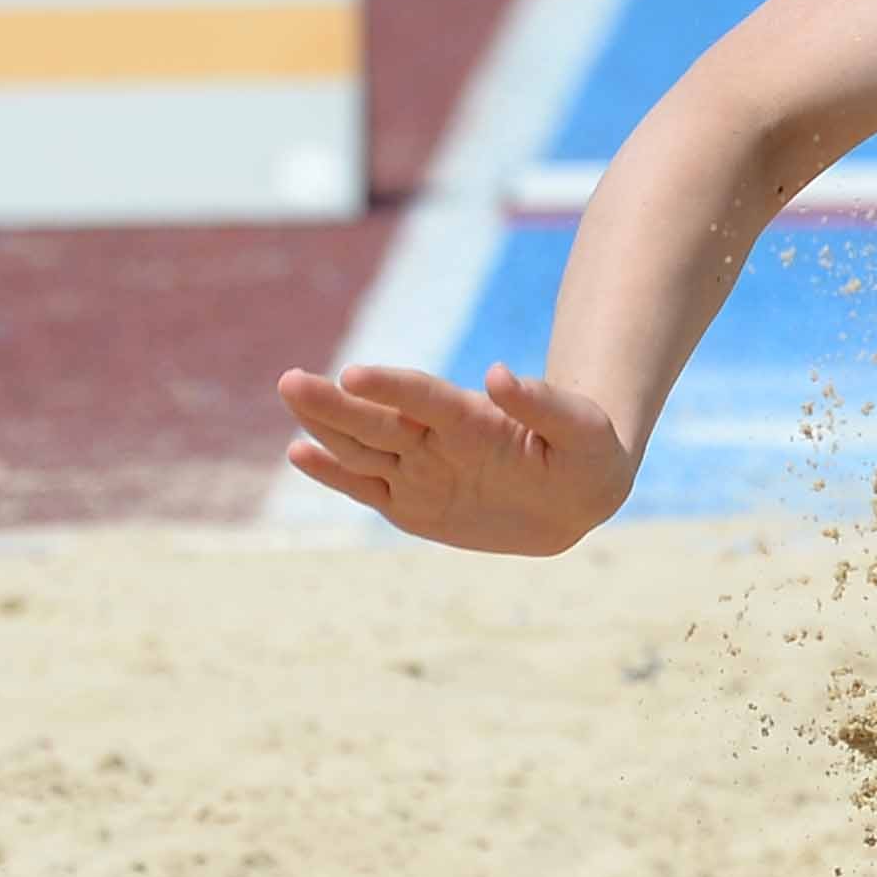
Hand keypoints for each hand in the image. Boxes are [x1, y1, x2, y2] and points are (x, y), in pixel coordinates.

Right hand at [274, 361, 636, 554]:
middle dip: (335, 403)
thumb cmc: (584, 451)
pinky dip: (333, 473)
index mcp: (473, 419)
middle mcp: (435, 439)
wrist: (577, 494)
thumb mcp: (582, 430)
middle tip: (292, 380)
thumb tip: (497, 374)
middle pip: (377, 420)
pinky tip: (299, 451)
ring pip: (361, 448)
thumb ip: (543, 404)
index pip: (426, 399)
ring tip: (292, 396)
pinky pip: (366, 487)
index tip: (355, 374)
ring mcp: (418, 470)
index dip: (393, 388)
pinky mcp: (410, 503)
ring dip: (324, 425)